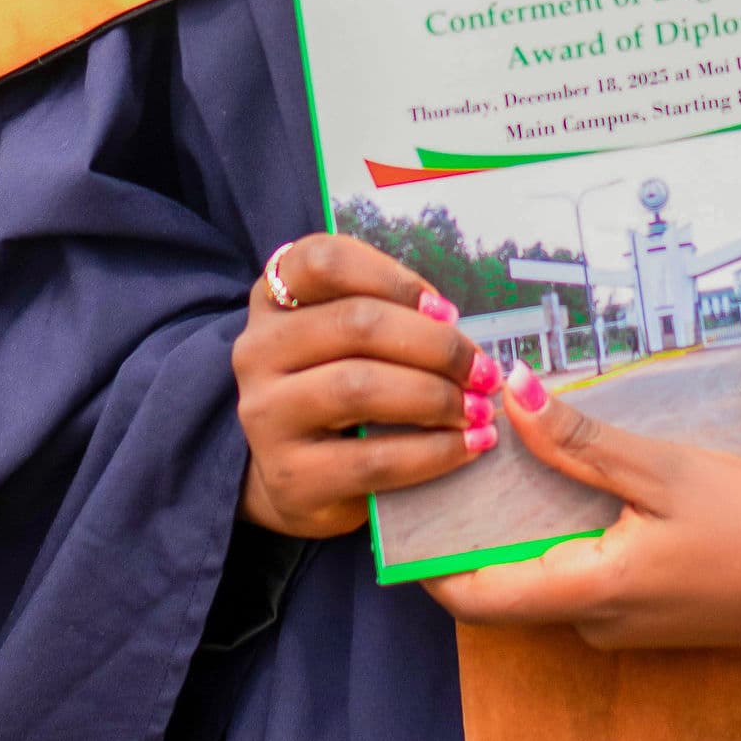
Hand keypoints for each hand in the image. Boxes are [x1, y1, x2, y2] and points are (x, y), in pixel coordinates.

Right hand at [235, 232, 501, 541]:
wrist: (293, 479)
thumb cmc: (337, 393)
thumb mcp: (345, 341)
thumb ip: (386, 315)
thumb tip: (449, 322)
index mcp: (274, 300)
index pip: (325, 261)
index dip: (394, 278)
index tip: (444, 310)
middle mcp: (257, 351)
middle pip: (356, 323)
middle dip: (437, 345)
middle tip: (483, 370)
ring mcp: (265, 415)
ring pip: (361, 387)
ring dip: (437, 396)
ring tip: (478, 409)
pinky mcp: (290, 478)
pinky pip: (374, 459)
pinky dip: (434, 451)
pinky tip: (468, 447)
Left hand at [425, 370, 740, 648]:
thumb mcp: (663, 470)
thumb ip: (580, 440)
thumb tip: (509, 395)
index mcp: (588, 594)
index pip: (474, 599)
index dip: (425, 562)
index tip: (402, 508)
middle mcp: (592, 623)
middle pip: (503, 585)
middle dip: (472, 527)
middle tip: (450, 454)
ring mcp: (619, 625)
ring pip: (543, 577)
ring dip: (519, 525)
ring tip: (500, 451)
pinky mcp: (644, 614)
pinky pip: (581, 577)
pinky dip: (560, 534)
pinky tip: (564, 479)